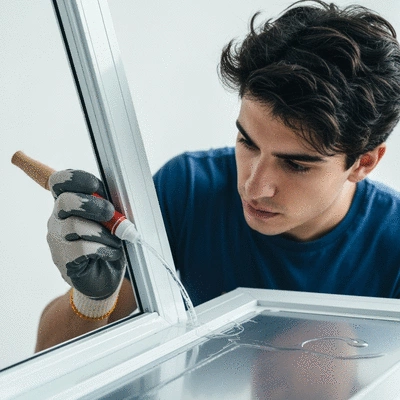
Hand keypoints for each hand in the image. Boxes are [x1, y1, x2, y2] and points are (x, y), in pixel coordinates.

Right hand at [47, 170, 125, 300]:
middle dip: (92, 205)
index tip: (95, 185)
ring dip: (102, 232)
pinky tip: (110, 253)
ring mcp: (57, 240)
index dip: (74, 177)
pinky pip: (83, 248)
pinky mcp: (63, 259)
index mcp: (69, 204)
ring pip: (75, 225)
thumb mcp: (111, 221)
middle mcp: (57, 219)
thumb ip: (108, 207)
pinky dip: (103, 249)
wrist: (105, 278)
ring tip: (114, 241)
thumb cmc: (107, 244)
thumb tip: (113, 200)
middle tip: (110, 213)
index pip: (59, 181)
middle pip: (65, 201)